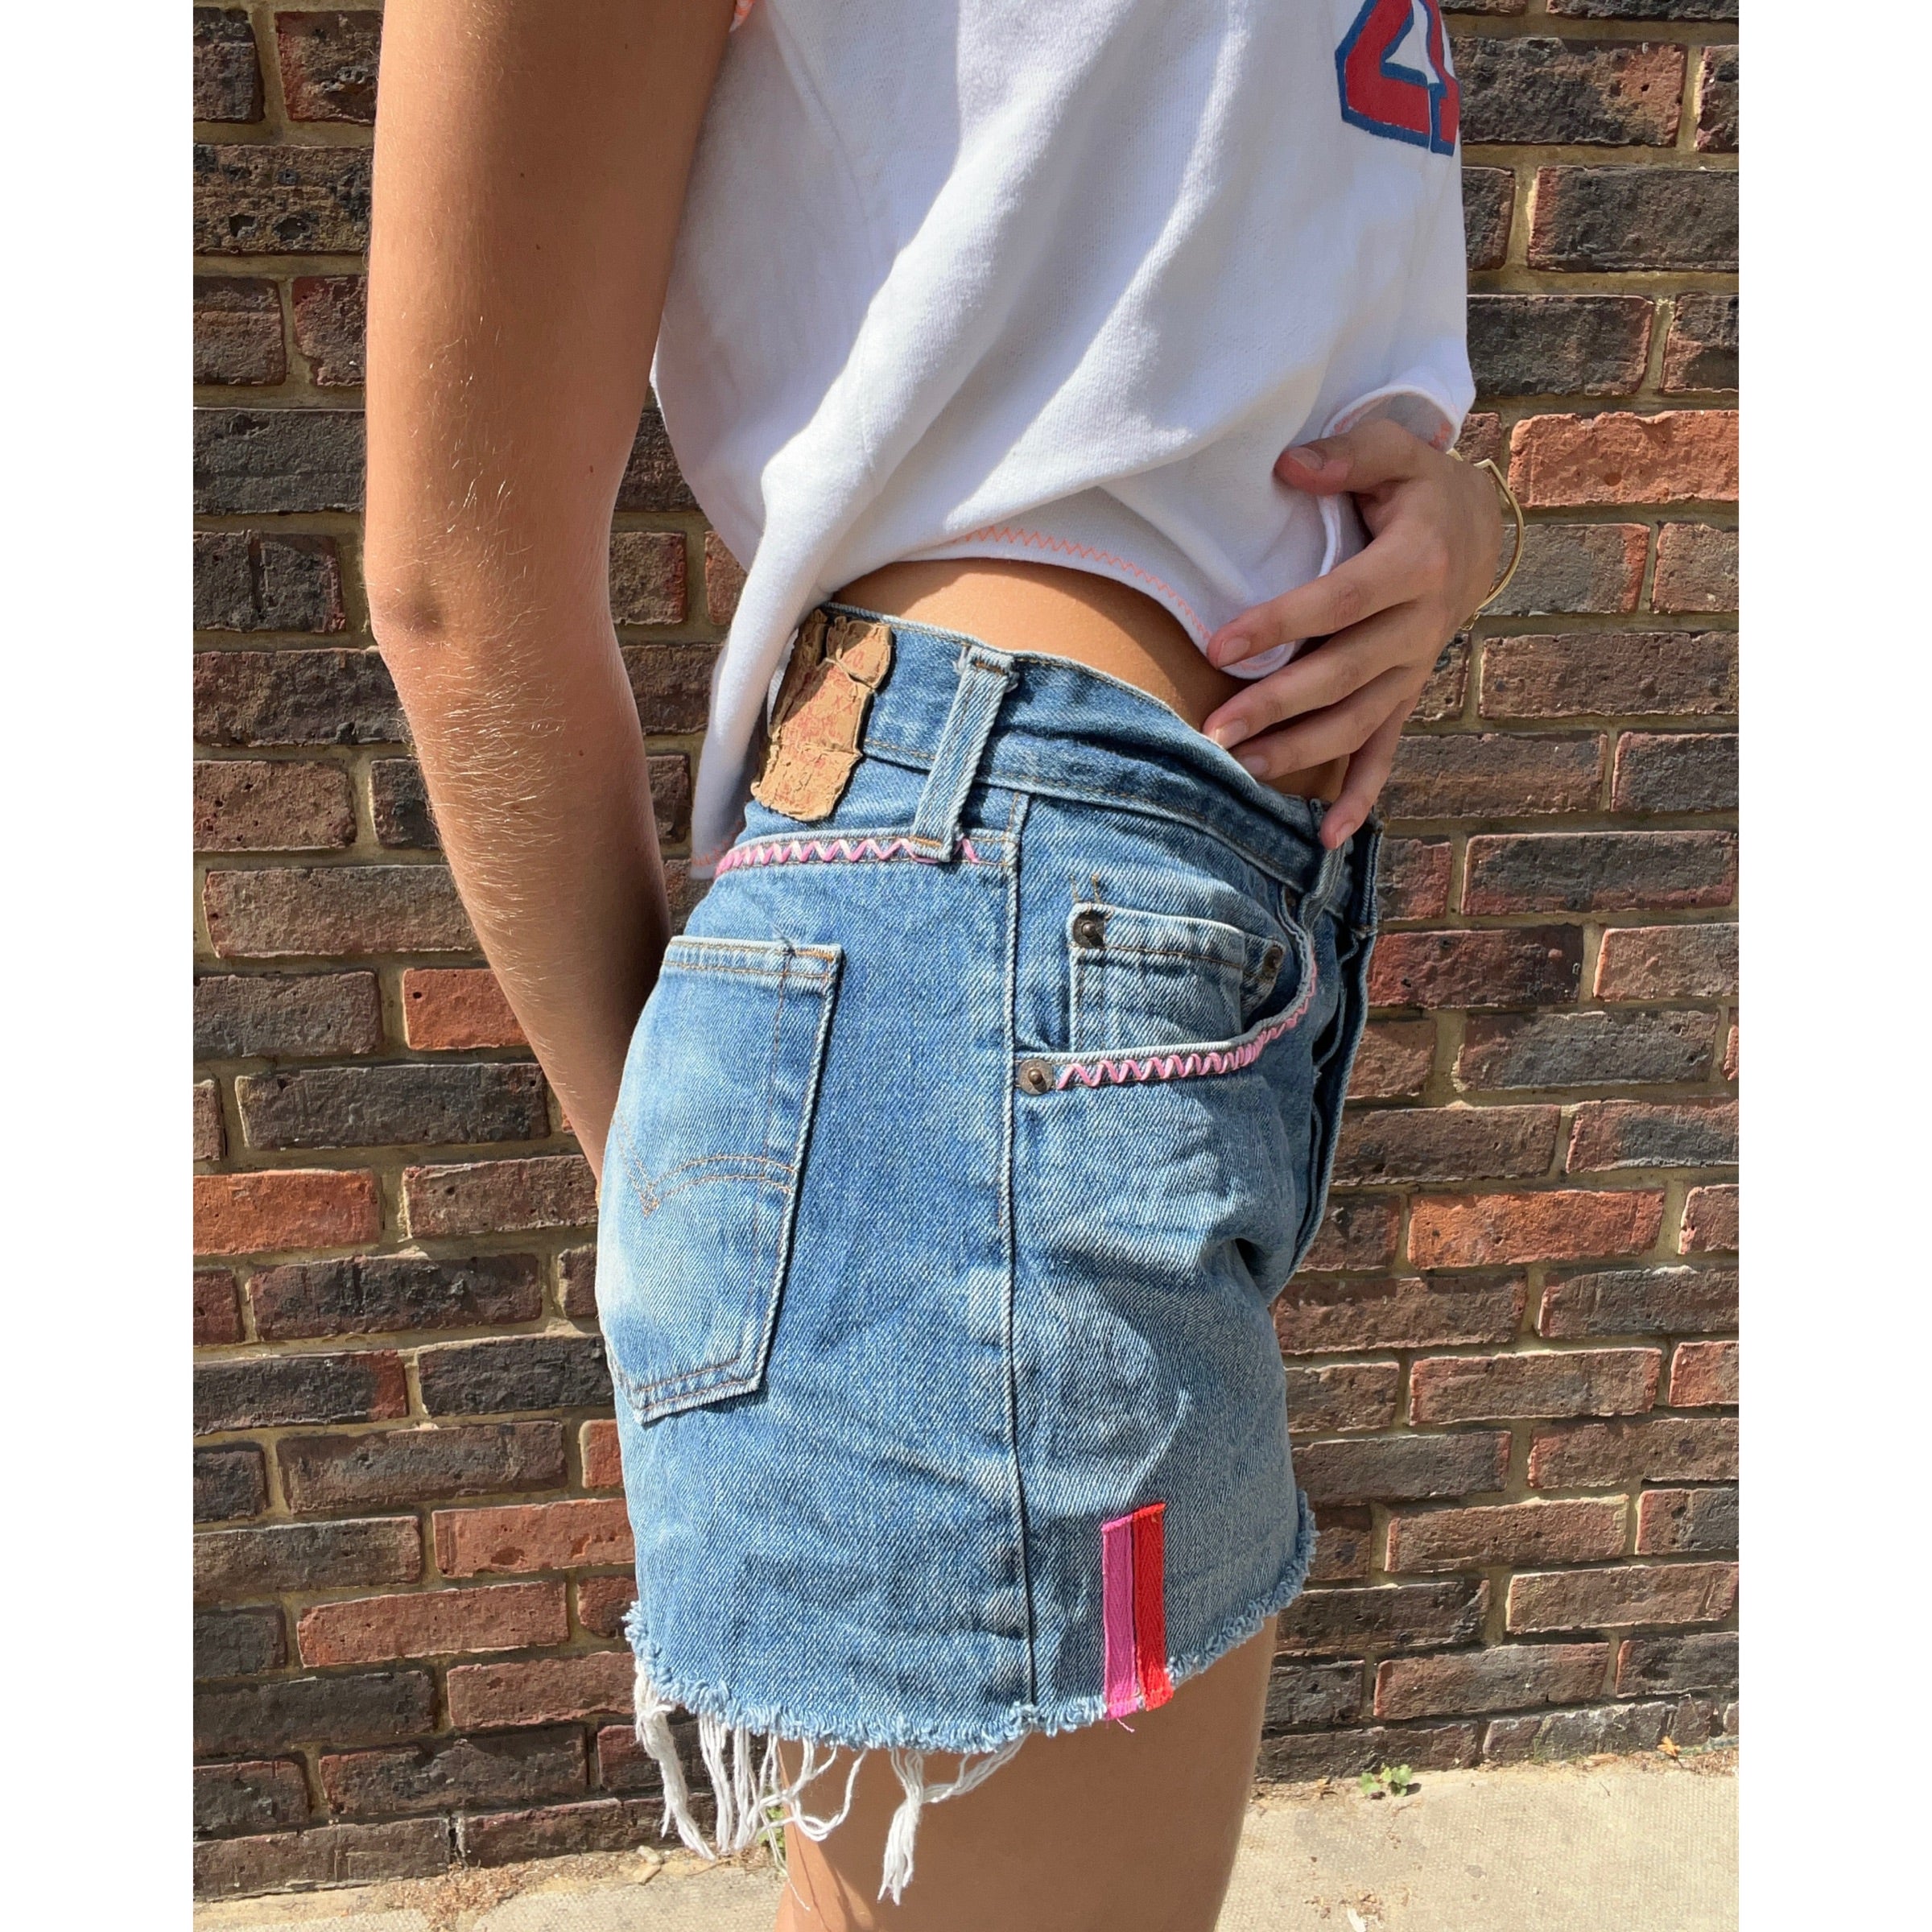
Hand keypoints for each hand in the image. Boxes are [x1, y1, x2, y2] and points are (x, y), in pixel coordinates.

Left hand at [1200, 419, 1503, 848]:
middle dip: (1277, 707)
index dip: (1281, 623)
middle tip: (1214, 730)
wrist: (1477, 530)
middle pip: (1343, 674)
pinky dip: (1361, 797)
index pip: (1340, 601)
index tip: (1219, 642)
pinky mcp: (1408, 696)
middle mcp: (1421, 626)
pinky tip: (1329, 838)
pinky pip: (1386, 752)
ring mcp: (1415, 669)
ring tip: (1241, 772)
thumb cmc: (1418, 487)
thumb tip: (1289, 465)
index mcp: (1415, 564)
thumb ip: (1347, 454)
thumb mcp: (1395, 452)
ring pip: (1359, 723)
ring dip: (1302, 754)